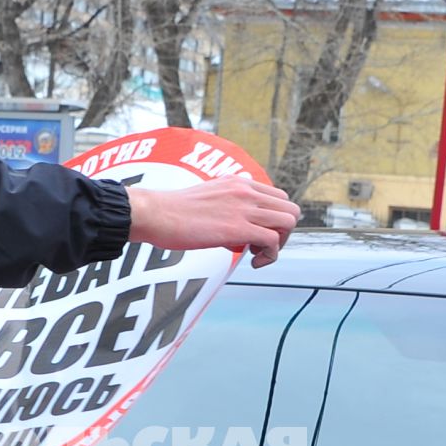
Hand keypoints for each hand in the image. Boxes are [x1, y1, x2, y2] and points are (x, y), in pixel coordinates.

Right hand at [127, 176, 300, 267]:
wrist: (155, 214)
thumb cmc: (172, 212)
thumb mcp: (207, 197)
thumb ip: (226, 205)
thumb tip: (234, 228)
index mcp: (239, 183)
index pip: (278, 197)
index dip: (274, 220)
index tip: (256, 234)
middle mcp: (246, 191)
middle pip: (290, 209)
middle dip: (283, 233)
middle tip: (261, 247)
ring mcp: (244, 208)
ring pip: (288, 223)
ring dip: (279, 244)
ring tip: (257, 254)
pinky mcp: (238, 228)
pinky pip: (273, 241)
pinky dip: (269, 256)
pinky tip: (252, 262)